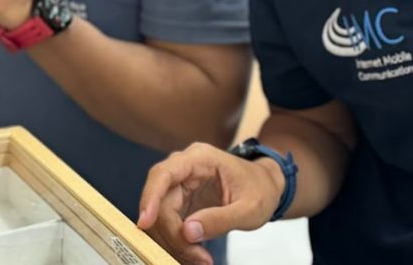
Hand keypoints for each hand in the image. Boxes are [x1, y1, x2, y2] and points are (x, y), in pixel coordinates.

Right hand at [137, 142, 284, 264]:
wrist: (266, 186)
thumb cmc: (260, 189)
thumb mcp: (249, 208)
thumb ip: (220, 219)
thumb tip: (188, 232)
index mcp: (199, 159)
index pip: (164, 174)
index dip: (150, 197)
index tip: (145, 222)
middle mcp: (184, 169)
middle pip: (161, 201)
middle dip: (172, 233)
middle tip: (196, 258)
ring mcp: (181, 185)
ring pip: (161, 215)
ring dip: (175, 241)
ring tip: (200, 259)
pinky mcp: (181, 202)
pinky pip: (170, 223)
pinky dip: (178, 242)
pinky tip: (194, 255)